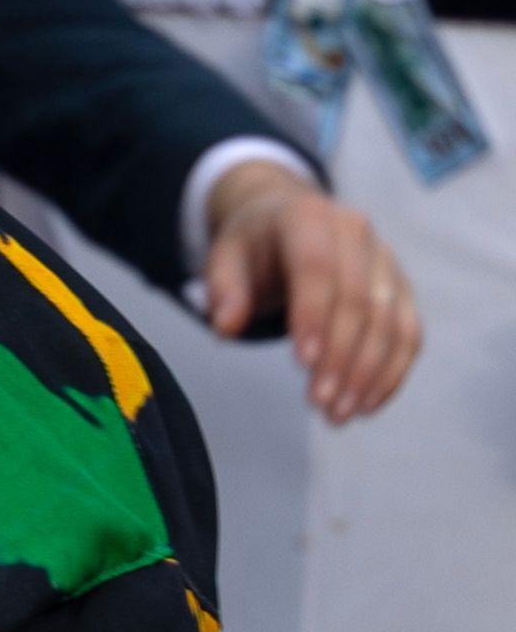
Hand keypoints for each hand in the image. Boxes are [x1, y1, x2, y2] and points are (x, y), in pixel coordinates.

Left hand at [202, 161, 417, 419]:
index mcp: (307, 217)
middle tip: (319, 404)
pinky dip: (391, 373)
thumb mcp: (224, 257)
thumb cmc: (253, 247)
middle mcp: (355, 233)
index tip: (302, 363)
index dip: (314, 315)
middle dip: (341, 358)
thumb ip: (223, 289)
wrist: (287, 220)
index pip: (317, 267)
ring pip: (390, 323)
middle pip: (359, 301)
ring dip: (368, 374)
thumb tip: (225, 327)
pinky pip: (408, 334)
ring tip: (339, 414)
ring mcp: (385, 261)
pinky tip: (367, 404)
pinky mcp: (402, 289)